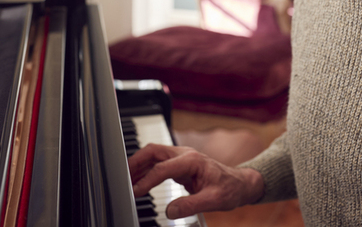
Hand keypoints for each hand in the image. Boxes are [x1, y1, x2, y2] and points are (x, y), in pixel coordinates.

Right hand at [128, 143, 264, 218]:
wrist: (240, 184)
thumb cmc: (230, 189)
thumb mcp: (214, 200)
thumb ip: (191, 205)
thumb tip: (170, 211)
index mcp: (192, 160)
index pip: (163, 167)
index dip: (147, 179)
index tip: (136, 192)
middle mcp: (185, 155)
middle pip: (153, 151)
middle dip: (135, 162)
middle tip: (121, 178)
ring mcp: (181, 158)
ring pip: (153, 155)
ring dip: (138, 165)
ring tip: (125, 181)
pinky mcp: (180, 165)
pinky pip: (158, 163)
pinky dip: (146, 171)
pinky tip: (138, 182)